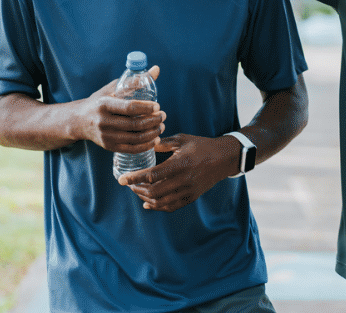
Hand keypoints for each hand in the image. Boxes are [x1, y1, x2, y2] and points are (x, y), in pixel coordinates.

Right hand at [81, 66, 164, 152]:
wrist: (79, 120)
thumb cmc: (100, 101)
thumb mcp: (113, 87)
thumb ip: (135, 80)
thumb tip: (156, 69)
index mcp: (104, 104)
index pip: (129, 107)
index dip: (146, 108)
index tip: (158, 106)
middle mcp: (104, 121)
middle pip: (134, 124)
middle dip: (153, 120)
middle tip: (163, 116)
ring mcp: (106, 136)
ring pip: (135, 138)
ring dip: (153, 133)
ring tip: (161, 126)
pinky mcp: (109, 147)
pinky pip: (132, 149)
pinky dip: (146, 145)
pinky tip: (155, 139)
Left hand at [116, 133, 236, 211]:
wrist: (223, 159)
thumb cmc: (201, 146)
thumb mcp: (182, 139)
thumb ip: (163, 143)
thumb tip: (146, 144)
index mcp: (180, 164)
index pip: (152, 175)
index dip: (134, 178)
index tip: (121, 179)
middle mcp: (184, 180)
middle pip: (154, 192)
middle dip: (137, 189)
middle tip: (128, 184)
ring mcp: (188, 191)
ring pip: (161, 202)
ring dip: (145, 198)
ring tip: (137, 191)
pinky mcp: (191, 197)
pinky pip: (171, 206)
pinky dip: (157, 207)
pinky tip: (148, 203)